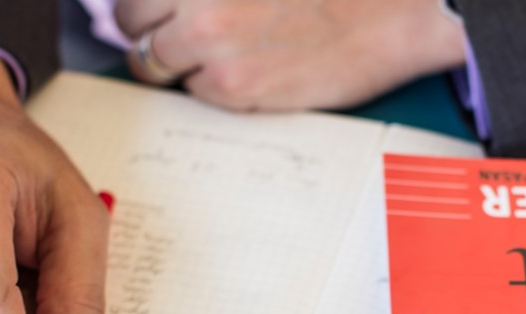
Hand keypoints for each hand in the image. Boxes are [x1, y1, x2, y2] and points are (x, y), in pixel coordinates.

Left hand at [117, 0, 466, 111]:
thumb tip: (177, 9)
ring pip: (152, 63)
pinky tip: (252, 68)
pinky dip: (213, 86)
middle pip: (130, 23)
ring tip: (218, 53)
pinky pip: (195, 93)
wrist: (396, 12)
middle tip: (183, 31)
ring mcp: (209, 43)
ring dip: (174, 61)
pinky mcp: (233, 86)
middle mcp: (197, 2)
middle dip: (151, 27)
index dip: (150, 0)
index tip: (163, 9)